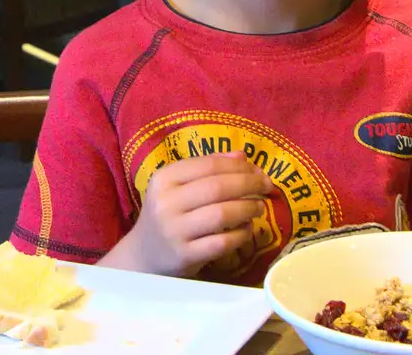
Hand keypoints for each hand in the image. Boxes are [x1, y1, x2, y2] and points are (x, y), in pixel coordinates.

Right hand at [100, 151, 271, 276]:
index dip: (239, 166)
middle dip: (249, 184)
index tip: (259, 170)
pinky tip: (248, 229)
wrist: (144, 256)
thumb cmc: (168, 215)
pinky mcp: (185, 256)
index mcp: (164, 178)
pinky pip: (223, 242)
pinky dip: (241, 234)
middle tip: (267, 187)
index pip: (209, 165)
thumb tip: (242, 156)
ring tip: (259, 207)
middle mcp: (166, 203)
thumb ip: (208, 168)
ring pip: (222, 214)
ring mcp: (174, 231)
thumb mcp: (178, 186)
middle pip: (218, 187)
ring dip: (248, 208)